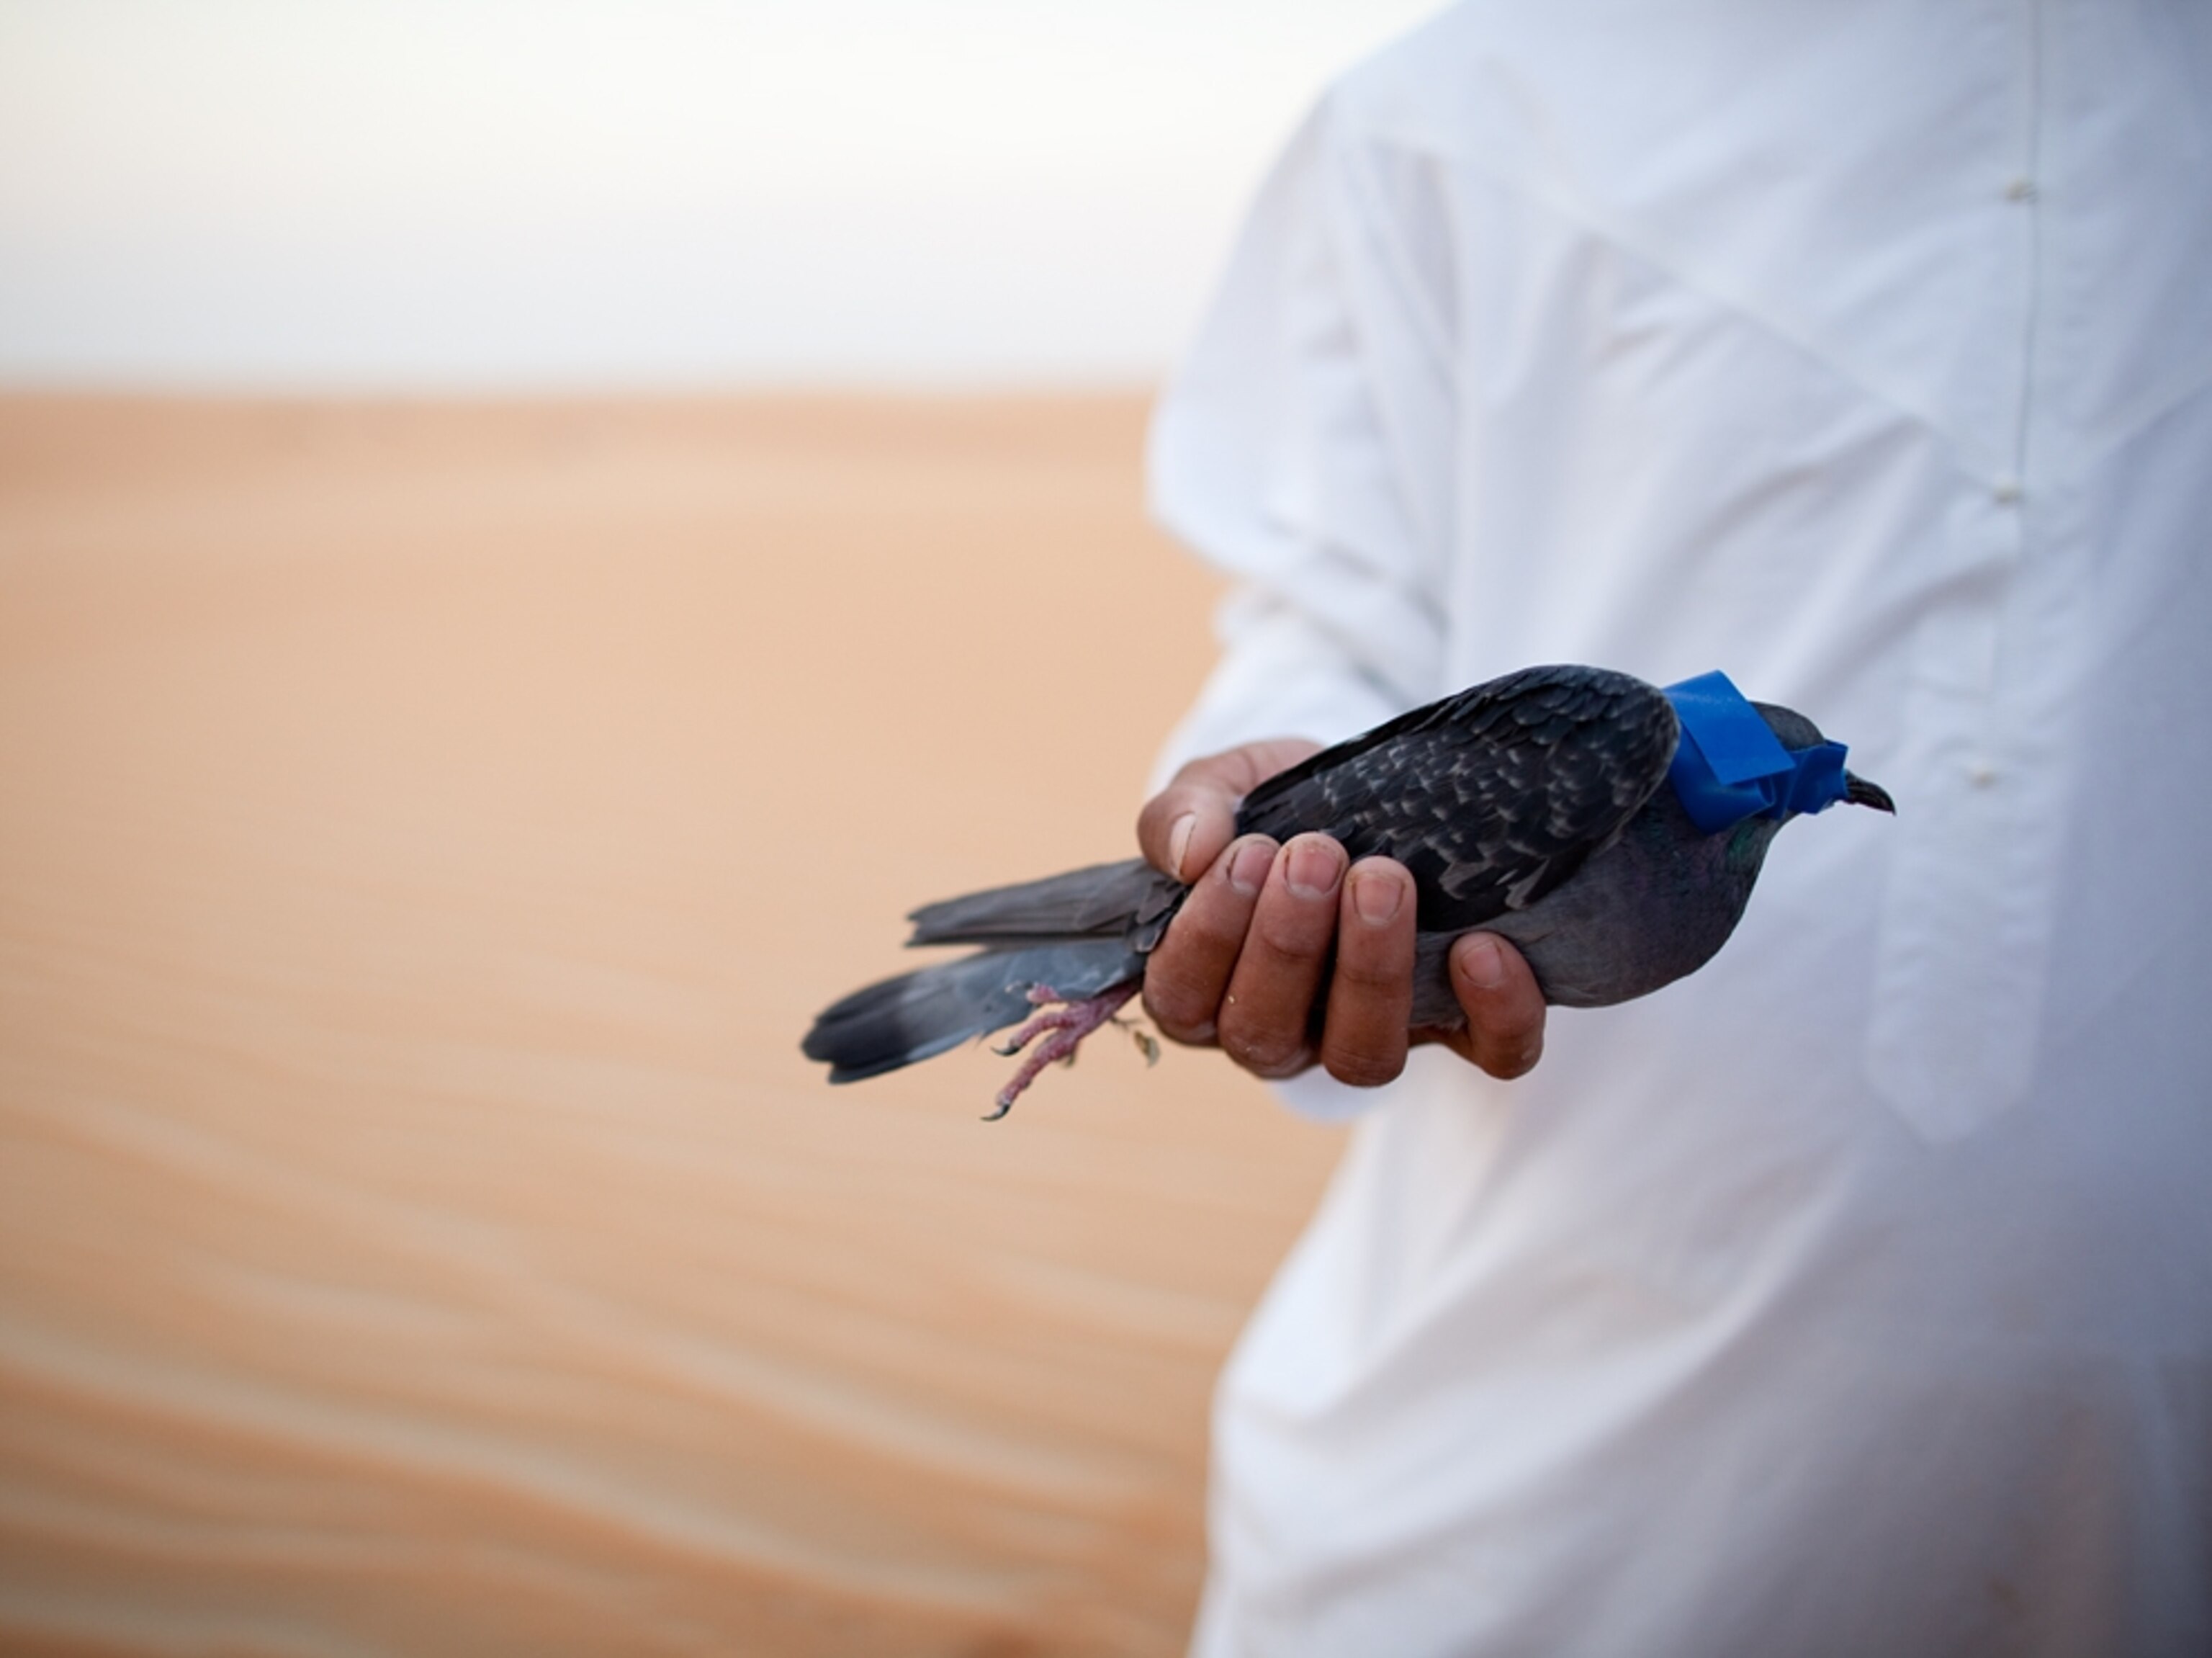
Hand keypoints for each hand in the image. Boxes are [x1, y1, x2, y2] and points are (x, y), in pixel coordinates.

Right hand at [1135, 740, 1546, 1086]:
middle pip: (1266, 1033)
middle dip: (1289, 945)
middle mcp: (1281, 1032)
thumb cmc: (1281, 806)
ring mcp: (1369, 1037)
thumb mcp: (1225, 788)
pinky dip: (1494, 1014)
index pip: (1184, 998)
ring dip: (1372, 973)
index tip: (1246, 853)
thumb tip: (1188, 852)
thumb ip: (1184, 811)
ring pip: (1363, 1057)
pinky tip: (1481, 947)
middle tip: (1316, 856)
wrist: (1375, 792)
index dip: (1207, 938)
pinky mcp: (1460, 1028)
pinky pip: (1487, 1054)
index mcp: (1205, 989)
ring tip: (1383, 881)